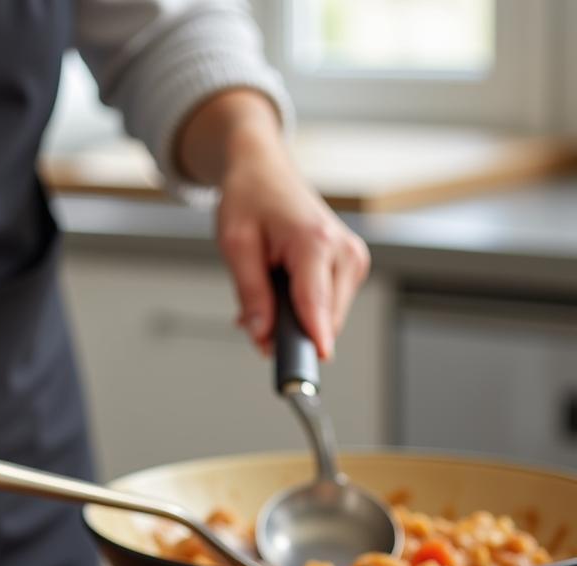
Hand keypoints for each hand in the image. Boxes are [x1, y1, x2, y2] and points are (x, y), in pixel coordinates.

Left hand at [176, 90, 369, 358]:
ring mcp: (353, 260)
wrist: (265, 170)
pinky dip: (302, 309)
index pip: (316, 306)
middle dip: (287, 331)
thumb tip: (261, 335)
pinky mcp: (351, 267)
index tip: (306, 372)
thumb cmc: (250, 199)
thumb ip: (251, 294)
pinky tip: (282, 288)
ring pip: (326, 320)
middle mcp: (344, 251)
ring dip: (293, 320)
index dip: (310, 342)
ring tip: (267, 288)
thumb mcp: (236, 245)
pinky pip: (327, 308)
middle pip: (323, 321)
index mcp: (315, 242)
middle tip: (252, 317)